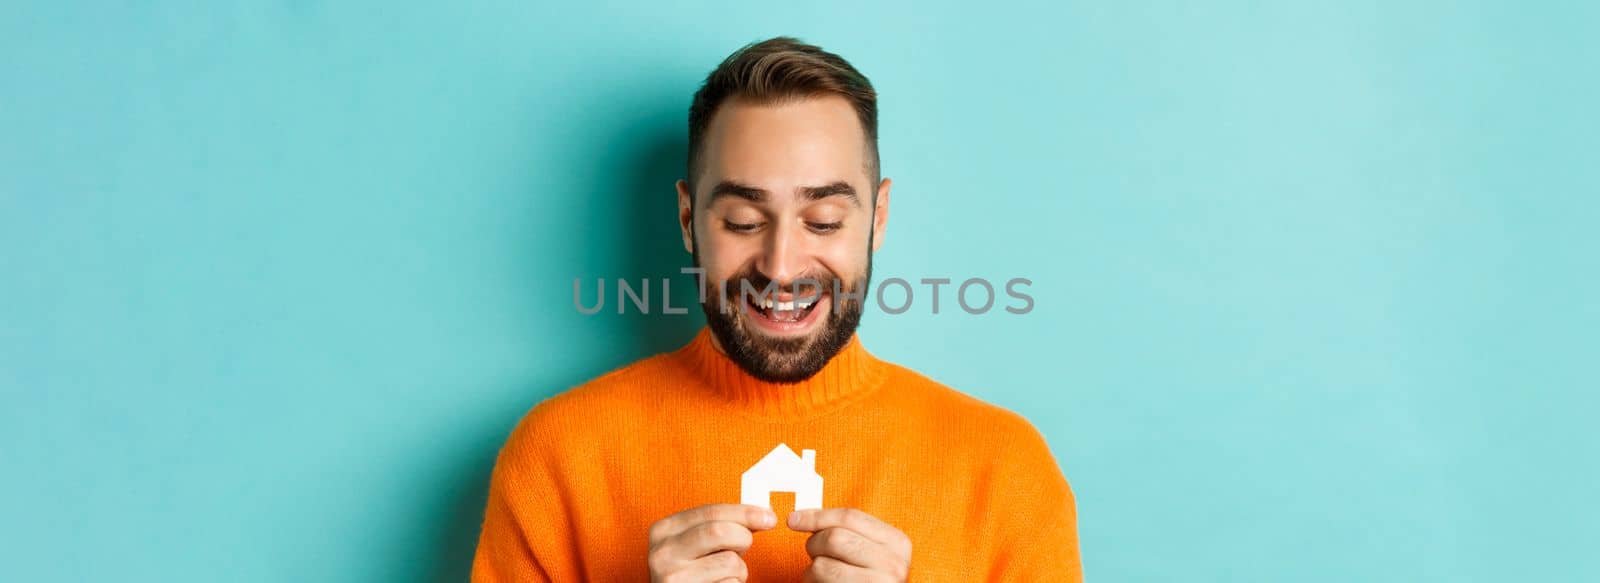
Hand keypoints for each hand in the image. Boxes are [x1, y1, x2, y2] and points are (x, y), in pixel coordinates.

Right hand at [648, 503, 777, 582]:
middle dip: (742, 538)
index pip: (710, 511)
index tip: (768, 517)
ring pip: (730, 561)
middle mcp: (663, 553)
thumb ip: (719, 524)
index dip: (745, 512)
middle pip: (720, 531)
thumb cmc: (690, 571)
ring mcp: (673, 578)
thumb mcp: (694, 542)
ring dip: (739, 570)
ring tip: (724, 574)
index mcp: (663, 530)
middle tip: (743, 548)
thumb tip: (761, 514)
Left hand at [788, 508, 911, 581]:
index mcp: (897, 543)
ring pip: (821, 564)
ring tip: (823, 579)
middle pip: (833, 538)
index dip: (817, 516)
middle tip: (815, 556)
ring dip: (811, 571)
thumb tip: (803, 516)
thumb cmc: (870, 580)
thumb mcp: (870, 553)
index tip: (794, 519)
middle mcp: (892, 564)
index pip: (850, 517)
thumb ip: (847, 532)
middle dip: (814, 545)